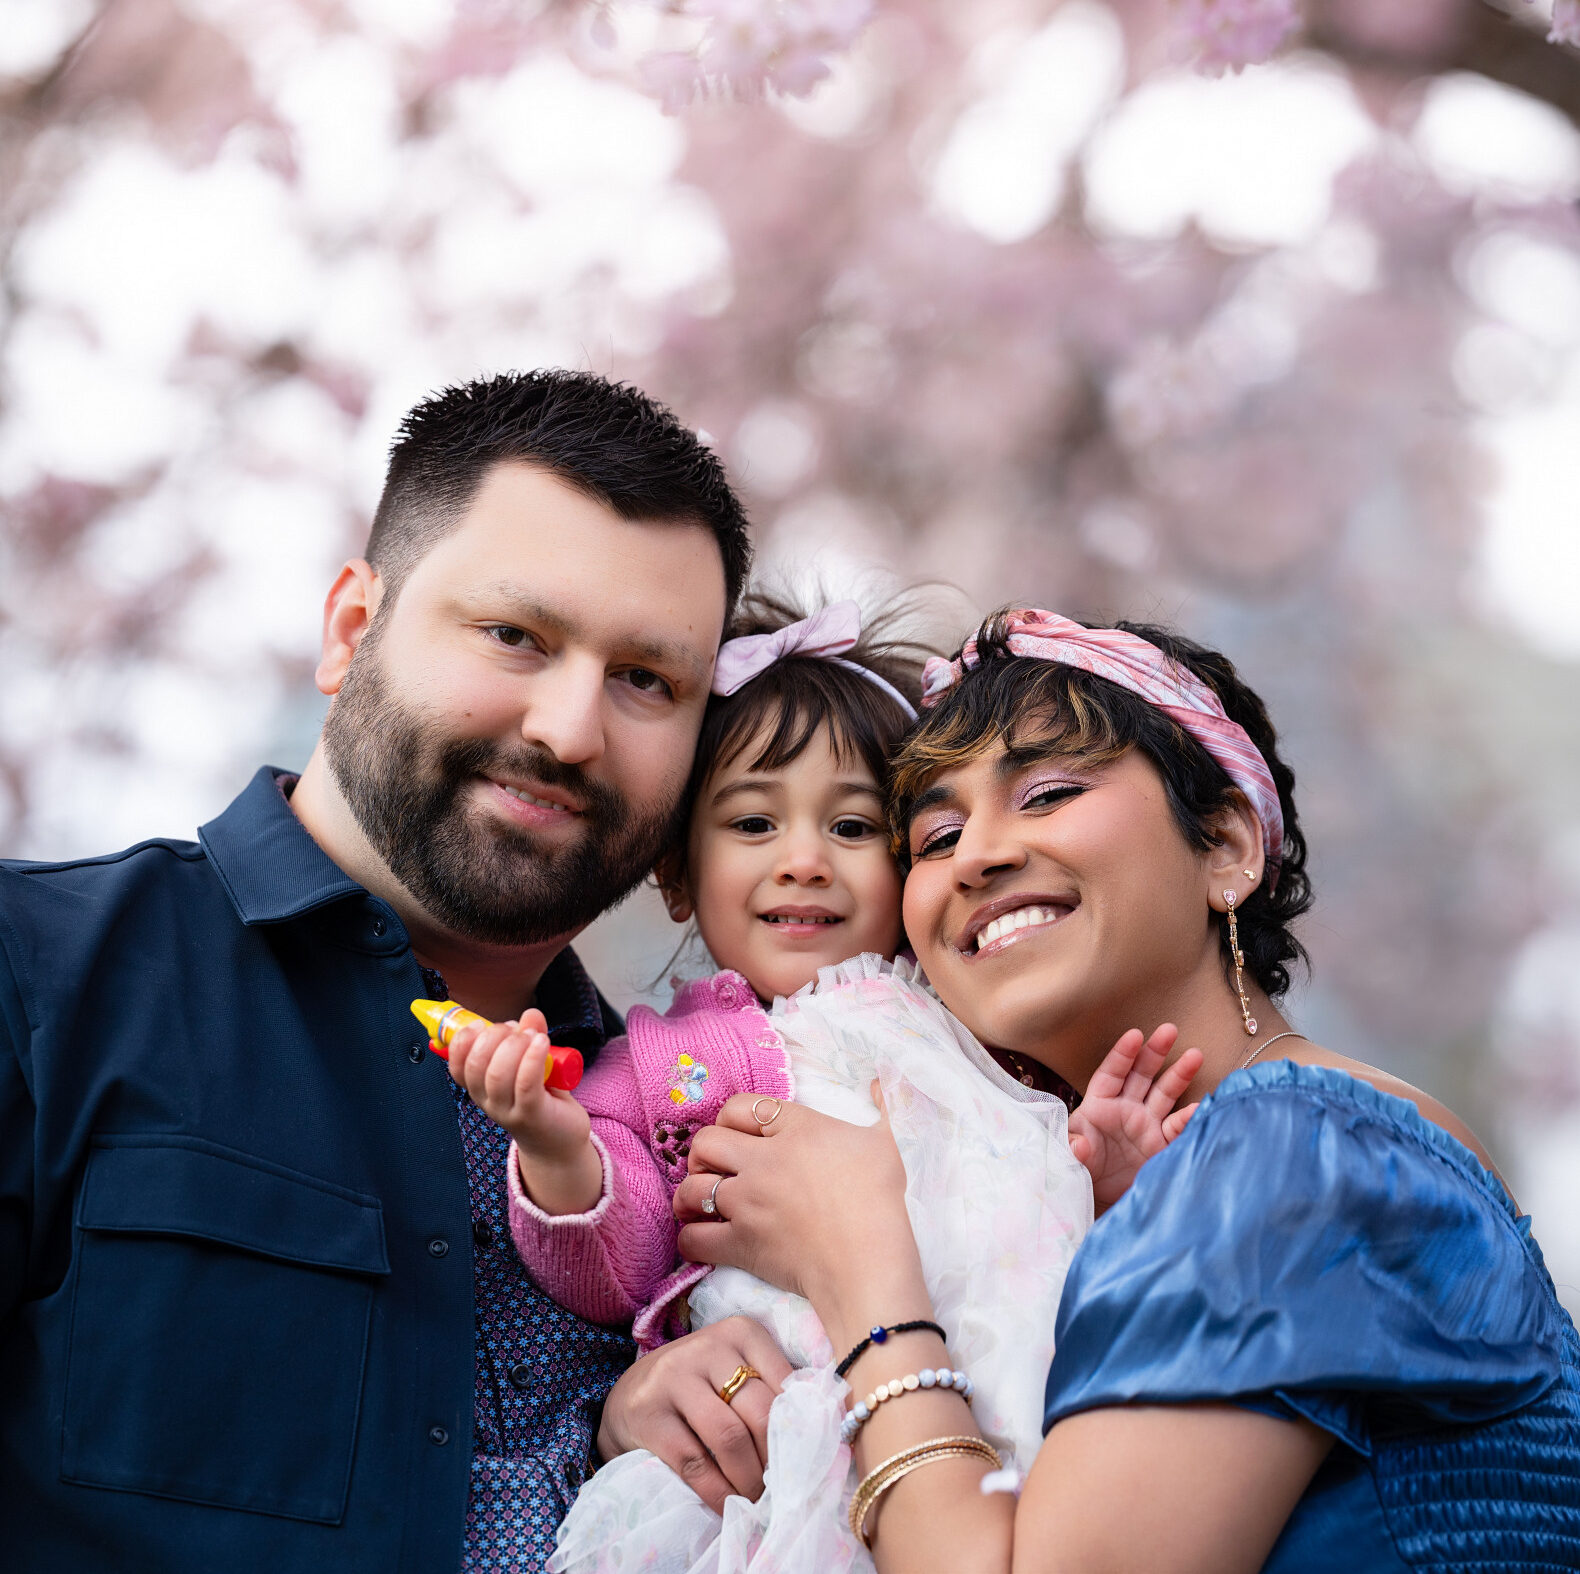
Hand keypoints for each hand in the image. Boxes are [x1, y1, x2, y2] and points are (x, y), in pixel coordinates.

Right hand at [447, 1012, 599, 1212]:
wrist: (559, 1142)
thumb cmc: (542, 1099)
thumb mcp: (532, 1065)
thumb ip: (529, 1037)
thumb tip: (530, 1013)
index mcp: (481, 1088)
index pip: (457, 1067)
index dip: (461, 1042)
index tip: (478, 1024)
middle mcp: (489, 1101)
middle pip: (476, 1067)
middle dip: (493, 1038)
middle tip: (516, 1030)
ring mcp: (509, 1110)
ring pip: (498, 1075)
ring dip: (515, 1046)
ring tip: (534, 1036)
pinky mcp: (532, 1115)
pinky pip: (526, 1084)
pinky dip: (532, 1058)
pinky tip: (542, 1042)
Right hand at [596, 1316, 792, 1512]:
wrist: (630, 1396)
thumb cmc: (700, 1388)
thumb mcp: (735, 1374)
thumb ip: (771, 1393)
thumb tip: (818, 1440)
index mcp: (741, 1331)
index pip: (786, 1384)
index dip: (799, 1431)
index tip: (806, 1463)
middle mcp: (708, 1346)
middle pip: (759, 1412)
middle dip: (776, 1461)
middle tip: (782, 1490)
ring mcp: (674, 1376)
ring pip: (729, 1437)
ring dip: (749, 1481)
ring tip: (756, 1501)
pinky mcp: (648, 1413)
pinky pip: (694, 1462)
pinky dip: (717, 1492)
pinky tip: (727, 1506)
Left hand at [673, 1092, 925, 1350]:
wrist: (869, 1260)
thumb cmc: (882, 1199)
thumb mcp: (890, 1140)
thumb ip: (885, 1105)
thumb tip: (878, 1081)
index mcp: (796, 1128)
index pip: (740, 1106)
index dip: (731, 1118)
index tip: (738, 1134)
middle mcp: (763, 1159)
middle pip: (705, 1142)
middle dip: (703, 1154)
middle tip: (715, 1169)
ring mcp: (748, 1202)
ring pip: (691, 1188)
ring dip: (690, 1195)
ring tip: (699, 1203)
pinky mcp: (741, 1244)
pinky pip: (693, 1238)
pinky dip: (689, 1239)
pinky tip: (700, 1239)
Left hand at [1067, 1025, 1199, 1213]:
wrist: (1098, 1199)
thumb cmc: (1078, 1170)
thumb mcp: (1067, 1157)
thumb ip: (1072, 1147)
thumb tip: (1079, 1145)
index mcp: (1099, 1105)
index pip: (1111, 1073)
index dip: (1122, 1054)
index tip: (1135, 1035)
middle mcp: (1125, 1109)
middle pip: (1141, 1074)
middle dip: (1155, 1052)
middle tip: (1169, 1030)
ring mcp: (1146, 1125)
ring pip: (1165, 1093)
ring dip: (1179, 1075)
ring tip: (1195, 1055)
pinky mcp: (1161, 1145)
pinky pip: (1178, 1128)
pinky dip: (1189, 1118)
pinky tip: (1200, 1107)